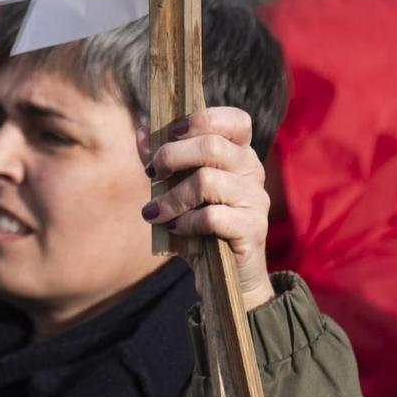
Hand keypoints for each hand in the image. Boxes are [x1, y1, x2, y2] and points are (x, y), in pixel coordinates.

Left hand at [142, 108, 273, 310]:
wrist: (228, 278)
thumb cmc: (200, 226)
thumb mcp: (178, 189)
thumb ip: (163, 159)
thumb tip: (141, 128)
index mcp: (239, 154)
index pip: (235, 121)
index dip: (202, 119)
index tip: (172, 131)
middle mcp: (252, 171)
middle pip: (212, 146)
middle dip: (171, 156)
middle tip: (152, 173)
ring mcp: (255, 200)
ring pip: (207, 181)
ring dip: (171, 197)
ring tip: (154, 212)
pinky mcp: (251, 229)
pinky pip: (211, 217)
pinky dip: (185, 222)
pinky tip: (175, 229)